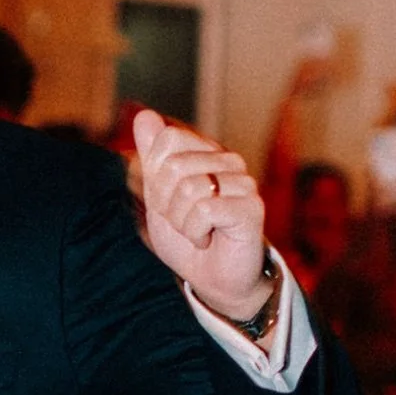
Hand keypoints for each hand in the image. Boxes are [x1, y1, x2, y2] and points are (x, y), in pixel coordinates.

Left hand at [133, 109, 271, 318]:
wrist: (213, 278)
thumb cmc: (188, 237)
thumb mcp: (159, 196)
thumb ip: (152, 157)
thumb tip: (144, 115)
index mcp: (207, 153)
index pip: (167, 139)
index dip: (155, 176)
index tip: (168, 201)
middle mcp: (229, 161)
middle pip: (173, 166)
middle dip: (166, 203)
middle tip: (183, 221)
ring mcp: (243, 182)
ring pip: (187, 189)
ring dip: (180, 221)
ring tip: (197, 231)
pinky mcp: (251, 207)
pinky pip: (203, 211)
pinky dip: (195, 232)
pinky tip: (209, 238)